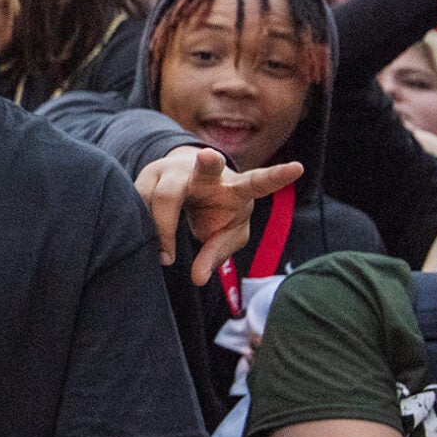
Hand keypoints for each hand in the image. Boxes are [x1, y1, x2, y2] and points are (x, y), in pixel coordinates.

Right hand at [134, 146, 304, 283]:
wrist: (183, 187)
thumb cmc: (215, 213)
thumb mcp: (226, 235)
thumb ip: (216, 255)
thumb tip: (198, 279)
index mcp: (234, 188)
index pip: (257, 183)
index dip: (276, 177)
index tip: (298, 168)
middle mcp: (204, 173)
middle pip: (205, 168)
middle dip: (207, 163)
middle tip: (207, 157)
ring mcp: (174, 170)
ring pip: (161, 197)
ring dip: (161, 230)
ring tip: (165, 255)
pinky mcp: (146, 175)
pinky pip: (138, 201)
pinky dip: (143, 225)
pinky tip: (148, 231)